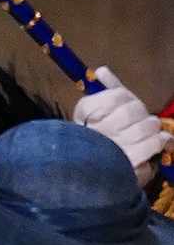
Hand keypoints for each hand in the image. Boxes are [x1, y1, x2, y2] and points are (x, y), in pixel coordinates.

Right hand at [74, 66, 169, 182]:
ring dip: (152, 128)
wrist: (90, 175)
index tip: (125, 107)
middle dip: (141, 114)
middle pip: (133, 110)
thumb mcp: (95, 112)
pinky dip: (159, 141)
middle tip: (138, 121)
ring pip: (147, 126)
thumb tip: (101, 70)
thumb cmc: (96, 140)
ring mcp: (113, 147)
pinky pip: (153, 143)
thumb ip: (105, 91)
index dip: (128, 99)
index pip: (118, 95)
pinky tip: (157, 142)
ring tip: (147, 133)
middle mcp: (96, 130)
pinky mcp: (129, 163)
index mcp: (85, 113)